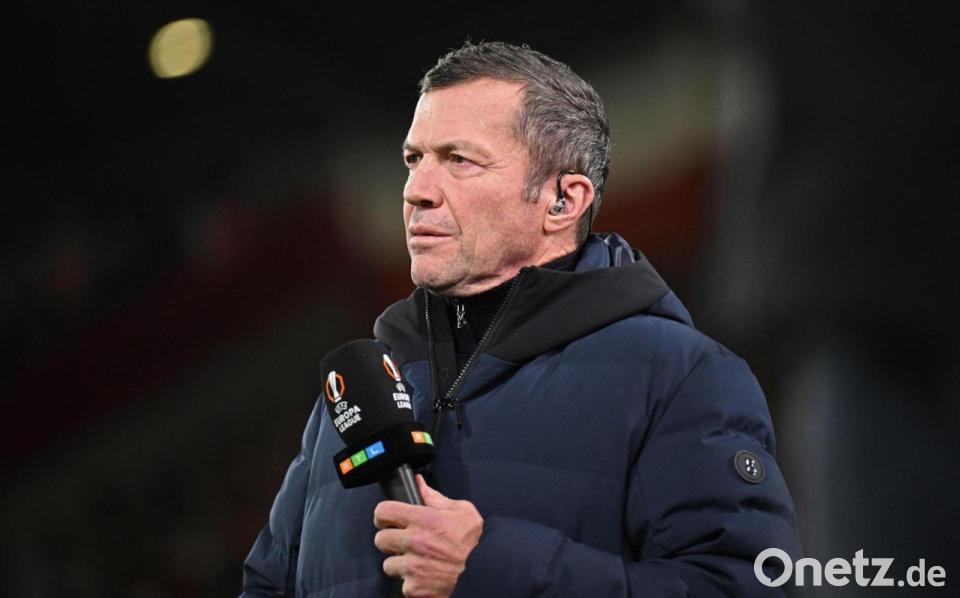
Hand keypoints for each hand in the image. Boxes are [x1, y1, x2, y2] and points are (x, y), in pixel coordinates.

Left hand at [374, 474, 482, 597]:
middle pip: (380, 539)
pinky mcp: (414, 587)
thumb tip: (418, 483)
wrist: (484, 572)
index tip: (387, 520)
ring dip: (399, 564)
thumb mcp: (461, 511)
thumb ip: (435, 497)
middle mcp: (414, 542)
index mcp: (422, 519)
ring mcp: (412, 566)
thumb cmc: (472, 542)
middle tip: (404, 543)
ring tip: (416, 561)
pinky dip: (410, 582)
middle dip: (390, 541)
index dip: (383, 515)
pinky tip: (423, 576)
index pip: (383, 511)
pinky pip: (402, 584)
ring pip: (388, 564)